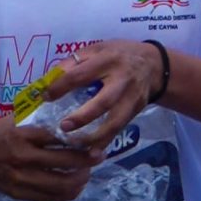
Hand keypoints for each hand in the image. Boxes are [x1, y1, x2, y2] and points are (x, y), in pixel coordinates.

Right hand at [0, 114, 95, 200]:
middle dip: (87, 160)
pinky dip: (68, 192)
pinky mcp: (21, 194)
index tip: (95, 140)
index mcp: (23, 135)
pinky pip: (51, 197)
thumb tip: (70, 110)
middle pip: (64, 162)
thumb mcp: (15, 118)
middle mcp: (24, 158)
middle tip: (98, 156)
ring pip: (61, 184)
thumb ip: (40, 117)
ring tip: (88, 172)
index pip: (57, 137)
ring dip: (80, 178)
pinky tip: (76, 184)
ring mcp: (22, 179)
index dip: (80, 140)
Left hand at [47, 40, 164, 154]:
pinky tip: (92, 152)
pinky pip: (120, 128)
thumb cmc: (119, 54)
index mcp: (108, 60)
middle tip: (63, 126)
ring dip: (95, 136)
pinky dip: (106, 141)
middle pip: (104, 101)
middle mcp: (122, 80)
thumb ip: (75, 62)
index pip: (80, 75)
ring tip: (75, 144)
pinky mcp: (136, 110)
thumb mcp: (98, 48)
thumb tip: (50, 79)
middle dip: (83, 116)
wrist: (155, 65)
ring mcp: (132, 97)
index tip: (45, 97)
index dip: (61, 87)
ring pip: (115, 121)